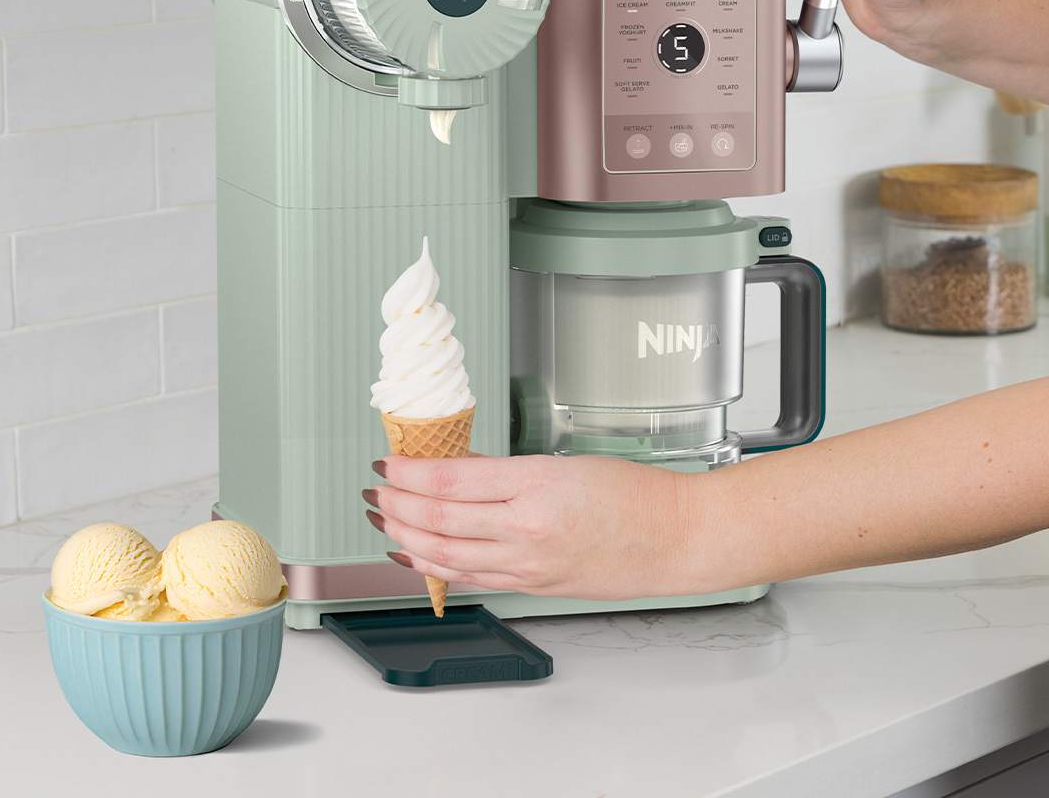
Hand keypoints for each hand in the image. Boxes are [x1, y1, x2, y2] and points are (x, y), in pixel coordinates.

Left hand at [363, 454, 706, 600]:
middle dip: (396, 505)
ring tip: (384, 521)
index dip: (408, 471)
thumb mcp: (565, 463)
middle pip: (438, 519)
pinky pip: (471, 578)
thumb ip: (506, 470)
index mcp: (536, 486)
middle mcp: (526, 530)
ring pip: (446, 554)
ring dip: (405, 537)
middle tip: (374, 492)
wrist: (673, 538)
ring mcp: (528, 564)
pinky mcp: (533, 586)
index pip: (450, 480)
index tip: (387, 462)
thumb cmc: (635, 496)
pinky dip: (435, 567)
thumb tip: (457, 466)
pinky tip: (417, 556)